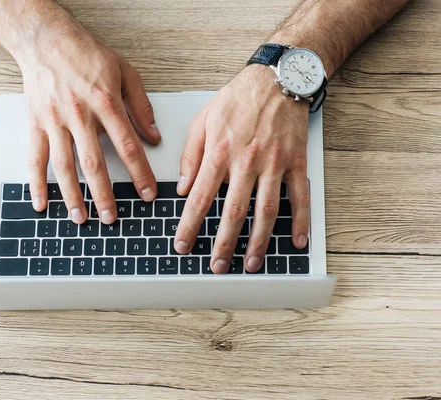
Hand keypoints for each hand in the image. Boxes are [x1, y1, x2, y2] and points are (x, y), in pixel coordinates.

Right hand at [17, 9, 160, 223]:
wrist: (47, 39)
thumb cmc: (87, 54)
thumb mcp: (124, 72)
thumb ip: (141, 106)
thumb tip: (154, 136)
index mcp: (105, 103)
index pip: (127, 146)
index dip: (139, 173)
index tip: (147, 193)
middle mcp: (79, 114)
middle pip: (94, 162)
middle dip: (104, 194)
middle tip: (112, 218)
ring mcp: (54, 120)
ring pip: (64, 165)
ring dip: (72, 195)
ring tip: (81, 218)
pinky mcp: (36, 122)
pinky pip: (34, 157)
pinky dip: (36, 183)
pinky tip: (41, 203)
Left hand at [174, 65, 310, 272]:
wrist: (277, 78)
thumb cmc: (237, 99)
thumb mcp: (202, 121)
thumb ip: (190, 156)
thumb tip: (181, 188)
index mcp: (219, 153)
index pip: (199, 198)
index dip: (189, 226)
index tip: (182, 245)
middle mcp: (246, 162)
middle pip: (232, 212)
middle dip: (223, 244)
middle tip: (216, 266)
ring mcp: (274, 164)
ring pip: (266, 211)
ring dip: (258, 241)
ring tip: (250, 264)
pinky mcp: (296, 163)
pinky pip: (299, 197)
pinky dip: (299, 221)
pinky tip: (296, 242)